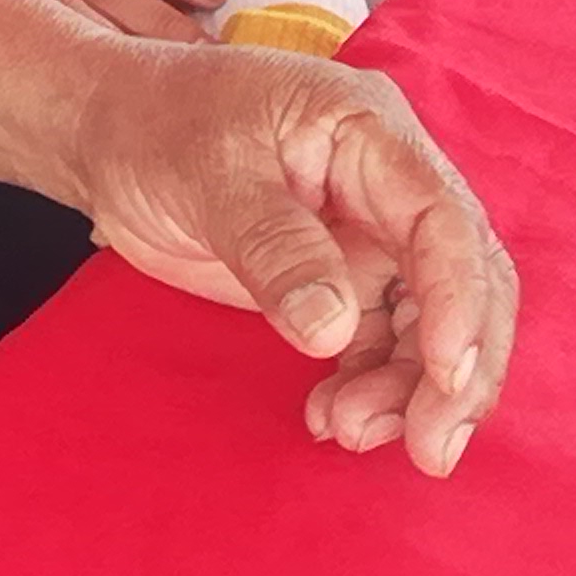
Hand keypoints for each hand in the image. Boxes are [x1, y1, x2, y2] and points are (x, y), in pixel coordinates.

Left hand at [58, 39, 519, 474]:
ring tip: (346, 430)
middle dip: (458, 369)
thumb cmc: (157, 127)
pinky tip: (329, 418)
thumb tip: (334, 330)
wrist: (111, 133)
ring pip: (430, 322)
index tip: (446, 377)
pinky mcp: (345, 277)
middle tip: (428, 449)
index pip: (443, 220)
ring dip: (409, 389)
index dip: (458, 301)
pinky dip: (372, 387)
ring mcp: (372, 232)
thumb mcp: (208, 175)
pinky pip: (384, 342)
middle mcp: (390, 184)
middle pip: (464, 280)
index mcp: (370, 132)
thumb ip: (273, 247)